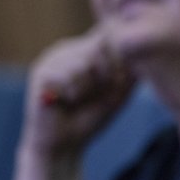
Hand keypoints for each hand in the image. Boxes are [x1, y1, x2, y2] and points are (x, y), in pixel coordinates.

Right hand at [21, 27, 134, 156]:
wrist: (65, 144)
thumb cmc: (92, 115)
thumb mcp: (118, 90)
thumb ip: (128, 67)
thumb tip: (138, 45)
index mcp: (87, 48)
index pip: (111, 34)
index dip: (120, 59)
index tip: (115, 82)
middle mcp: (69, 47)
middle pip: (102, 46)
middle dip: (108, 75)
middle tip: (95, 95)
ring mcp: (52, 58)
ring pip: (87, 62)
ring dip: (91, 87)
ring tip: (79, 99)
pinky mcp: (41, 72)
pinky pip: (69, 76)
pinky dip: (75, 94)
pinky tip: (66, 102)